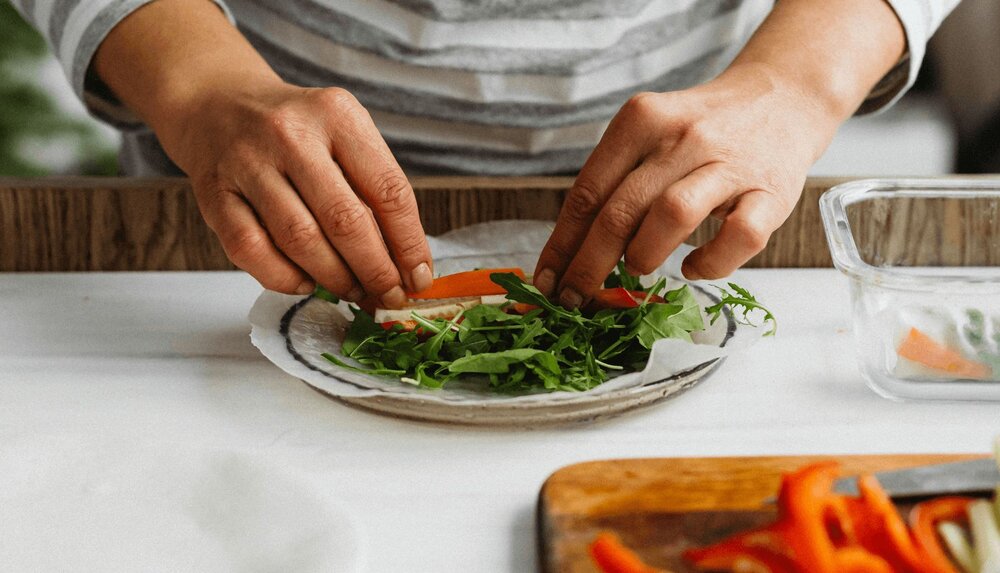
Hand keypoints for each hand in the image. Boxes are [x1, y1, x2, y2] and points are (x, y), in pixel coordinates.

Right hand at [161, 81, 431, 305]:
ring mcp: (247, 163)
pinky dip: (284, 278)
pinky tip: (305, 282)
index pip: (389, 191)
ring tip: (352, 290)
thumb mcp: (344, 135)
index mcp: (337, 115)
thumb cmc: (296, 131)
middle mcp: (291, 134)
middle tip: (387, 295)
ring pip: (300, 240)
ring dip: (334, 278)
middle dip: (375, 270)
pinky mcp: (213, 193)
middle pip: (346, 221)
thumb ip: (373, 189)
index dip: (409, 244)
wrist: (217, 103)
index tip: (417, 278)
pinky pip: (252, 251)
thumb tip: (405, 264)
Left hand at [533, 63, 839, 306]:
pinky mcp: (772, 193)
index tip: (546, 281)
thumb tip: (568, 254)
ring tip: (637, 268)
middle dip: (588, 265)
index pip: (587, 191)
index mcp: (642, 119)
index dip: (561, 245)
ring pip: (673, 214)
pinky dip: (710, 263)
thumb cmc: (700, 131)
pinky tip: (692, 269)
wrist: (781, 99)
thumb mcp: (648, 136)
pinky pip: (738, 237)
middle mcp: (683, 136)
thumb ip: (613, 183)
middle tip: (574, 296)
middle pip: (620, 210)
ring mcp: (730, 164)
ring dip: (644, 254)